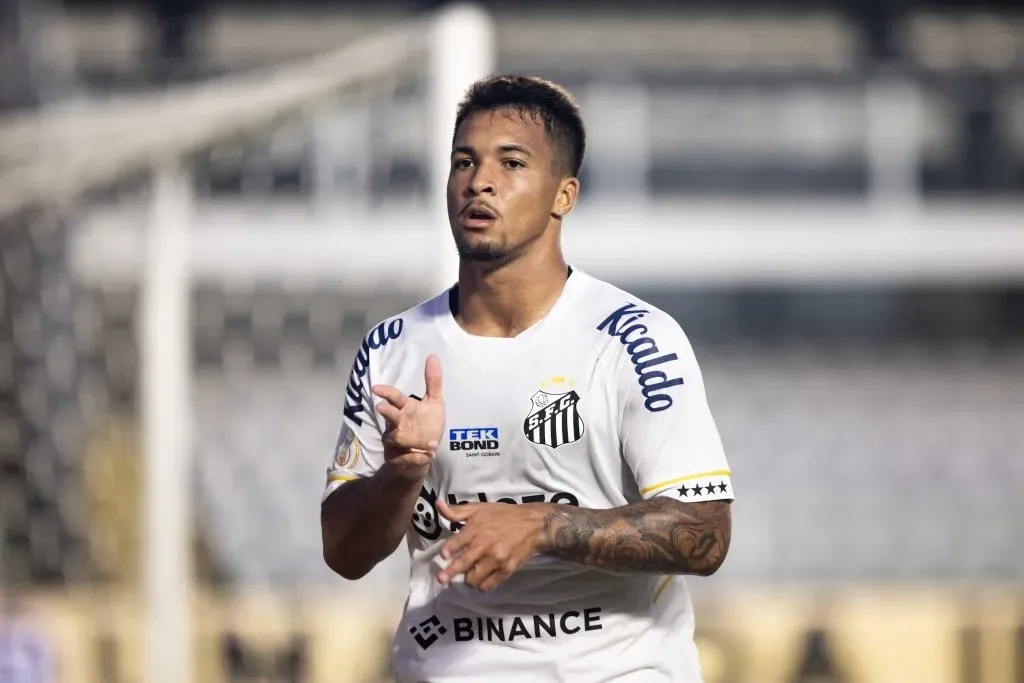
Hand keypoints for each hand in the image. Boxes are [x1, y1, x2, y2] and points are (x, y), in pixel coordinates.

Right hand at [372, 355, 445, 480]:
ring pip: (396, 439)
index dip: (386, 392)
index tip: (376, 388)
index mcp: (405, 409)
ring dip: (412, 441)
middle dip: (386, 412)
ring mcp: (395, 442)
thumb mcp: (435, 403)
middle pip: (389, 417)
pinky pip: (404, 458)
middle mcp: (397, 424)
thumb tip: (433, 356)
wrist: (426, 454)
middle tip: (382, 407)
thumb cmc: (427, 425)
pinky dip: (417, 457)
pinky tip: (429, 455)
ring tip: (432, 443)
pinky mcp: (398, 459)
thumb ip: (433, 382)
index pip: (394, 398)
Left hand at [436, 499, 547, 591]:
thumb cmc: (503, 515)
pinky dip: (481, 584)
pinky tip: (481, 579)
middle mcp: (484, 546)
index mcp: (475, 529)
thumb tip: (438, 505)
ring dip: (468, 578)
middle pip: (461, 564)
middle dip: (449, 574)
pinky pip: (487, 585)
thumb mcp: (479, 508)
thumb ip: (457, 511)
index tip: (444, 556)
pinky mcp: (505, 570)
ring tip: (468, 574)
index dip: (447, 551)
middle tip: (441, 580)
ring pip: (473, 578)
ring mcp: (495, 560)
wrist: (532, 525)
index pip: (455, 544)